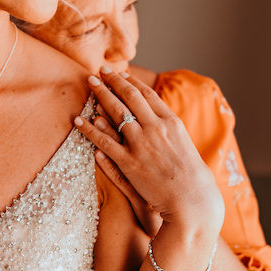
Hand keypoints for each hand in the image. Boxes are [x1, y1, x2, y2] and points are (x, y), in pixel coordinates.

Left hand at [76, 67, 223, 246]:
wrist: (192, 199)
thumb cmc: (191, 176)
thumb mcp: (184, 144)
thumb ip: (169, 129)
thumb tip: (159, 118)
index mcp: (171, 122)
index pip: (147, 94)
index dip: (130, 82)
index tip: (119, 74)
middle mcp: (156, 128)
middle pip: (130, 98)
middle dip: (113, 82)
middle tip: (99, 71)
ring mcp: (142, 144)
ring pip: (116, 113)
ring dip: (101, 96)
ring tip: (89, 84)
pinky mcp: (129, 163)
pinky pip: (104, 142)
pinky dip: (89, 129)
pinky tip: (78, 120)